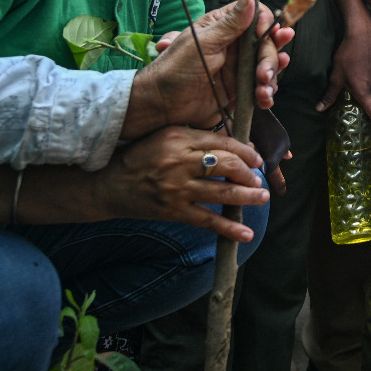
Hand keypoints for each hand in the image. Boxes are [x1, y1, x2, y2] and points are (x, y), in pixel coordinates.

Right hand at [94, 126, 268, 240]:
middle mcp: (179, 162)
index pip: (224, 143)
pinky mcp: (172, 210)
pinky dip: (229, 228)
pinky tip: (247, 234)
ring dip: (248, 196)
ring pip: (222, 192)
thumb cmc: (140, 156)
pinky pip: (207, 220)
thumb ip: (197, 139)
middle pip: (227, 165)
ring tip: (263, 197)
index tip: (256, 159)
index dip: (246, 152)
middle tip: (259, 178)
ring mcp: (177, 188)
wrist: (107, 184)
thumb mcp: (166, 136)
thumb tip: (236, 146)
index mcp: (179, 138)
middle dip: (249, 173)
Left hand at [132, 0, 292, 136]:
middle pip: (267, 44)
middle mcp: (235, 46)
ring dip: (271, 77)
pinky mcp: (241, 88)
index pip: (257, 17)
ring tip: (262, 90)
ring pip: (268, 66)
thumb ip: (229, 23)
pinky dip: (266, 93)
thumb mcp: (202, 43)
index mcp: (224, 28)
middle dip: (270, 58)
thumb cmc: (174, 69)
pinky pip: (262, 87)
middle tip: (262, 73)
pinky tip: (263, 99)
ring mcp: (239, 67)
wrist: (163, 105)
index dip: (266, 25)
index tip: (266, 36)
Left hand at [319, 26, 370, 136]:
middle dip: (369, 112)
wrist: (361, 36)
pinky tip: (358, 79)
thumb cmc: (347, 57)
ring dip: (367, 97)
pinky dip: (367, 86)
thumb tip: (320, 109)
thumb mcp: (335, 77)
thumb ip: (330, 95)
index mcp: (364, 92)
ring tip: (357, 97)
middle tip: (361, 118)